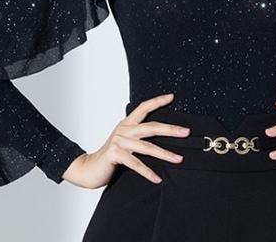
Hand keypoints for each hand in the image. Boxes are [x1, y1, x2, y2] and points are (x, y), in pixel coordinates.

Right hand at [62, 92, 190, 189]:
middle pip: (151, 127)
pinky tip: (157, 178)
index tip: (172, 97)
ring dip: (165, 154)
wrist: (89, 168)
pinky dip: (148, 172)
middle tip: (186, 132)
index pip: (143, 107)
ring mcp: (119, 142)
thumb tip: (160, 134)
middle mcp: (124, 129)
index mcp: (127, 123)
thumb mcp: (124, 140)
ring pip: (147, 147)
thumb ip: (137, 136)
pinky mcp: (115, 155)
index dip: (157, 101)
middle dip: (171, 130)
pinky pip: (136, 164)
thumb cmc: (111, 155)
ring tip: (179, 159)